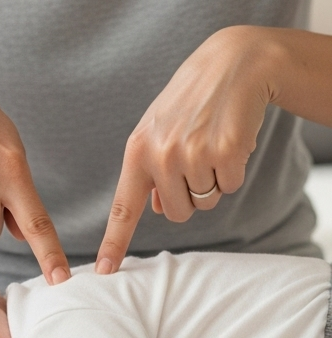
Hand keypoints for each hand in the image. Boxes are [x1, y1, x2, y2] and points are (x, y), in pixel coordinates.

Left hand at [96, 27, 268, 272]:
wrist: (229, 67)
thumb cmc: (189, 104)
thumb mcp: (157, 132)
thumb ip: (151, 171)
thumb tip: (158, 210)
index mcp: (136, 151)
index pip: (123, 207)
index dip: (114, 241)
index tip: (102, 271)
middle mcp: (160, 156)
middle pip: (177, 213)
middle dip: (189, 196)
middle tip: (195, 159)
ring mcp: (192, 155)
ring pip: (206, 202)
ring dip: (213, 181)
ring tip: (210, 144)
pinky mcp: (225, 153)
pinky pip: (231, 186)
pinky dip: (234, 169)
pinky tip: (228, 140)